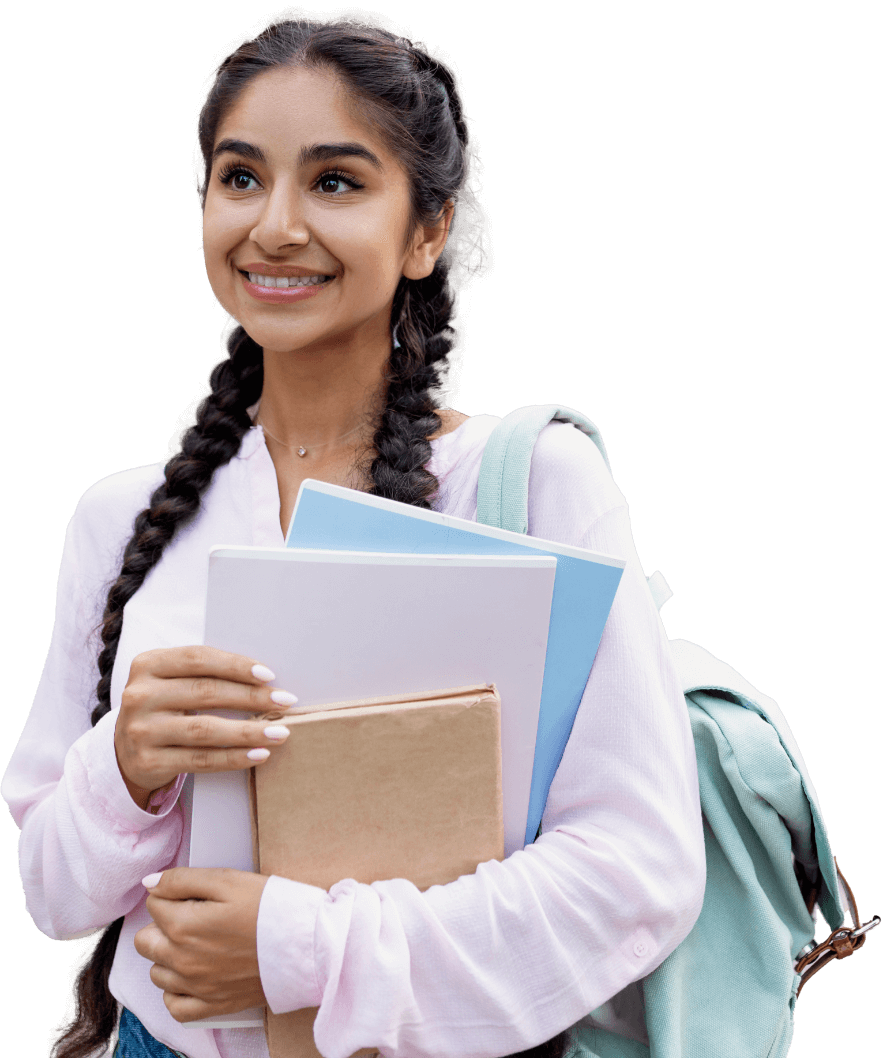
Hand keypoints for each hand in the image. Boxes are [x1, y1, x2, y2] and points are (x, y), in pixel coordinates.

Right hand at [115, 645, 297, 807]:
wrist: (124, 750)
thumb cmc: (163, 706)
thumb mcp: (171, 681)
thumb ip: (203, 673)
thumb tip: (263, 677)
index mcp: (147, 665)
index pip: (198, 658)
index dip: (235, 665)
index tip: (268, 675)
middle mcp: (140, 695)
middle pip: (206, 692)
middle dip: (252, 697)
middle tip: (285, 701)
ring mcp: (141, 730)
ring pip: (206, 729)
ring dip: (249, 731)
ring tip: (280, 732)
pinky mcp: (148, 762)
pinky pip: (200, 759)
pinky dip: (234, 757)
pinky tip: (259, 754)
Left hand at [133, 867, 270, 1021]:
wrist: (305, 943)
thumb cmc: (270, 907)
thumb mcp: (228, 879)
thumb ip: (182, 880)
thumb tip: (149, 884)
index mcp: (183, 925)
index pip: (153, 904)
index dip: (174, 894)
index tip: (197, 894)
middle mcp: (182, 960)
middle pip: (145, 941)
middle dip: (163, 925)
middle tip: (195, 916)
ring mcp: (196, 987)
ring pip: (157, 973)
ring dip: (169, 957)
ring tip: (199, 943)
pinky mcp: (212, 1005)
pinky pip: (175, 1007)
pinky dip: (177, 992)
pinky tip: (193, 976)